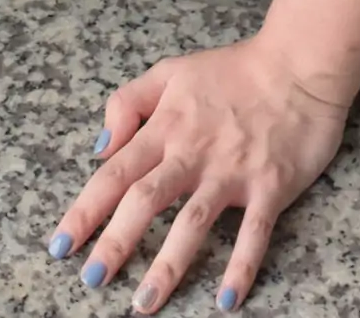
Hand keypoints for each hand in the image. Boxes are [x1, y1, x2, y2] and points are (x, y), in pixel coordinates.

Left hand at [45, 34, 352, 311]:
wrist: (298, 65)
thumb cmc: (233, 71)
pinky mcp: (270, 187)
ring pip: (192, 223)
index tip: (62, 244)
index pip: (115, 173)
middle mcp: (193, 154)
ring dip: (167, 265)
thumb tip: (100, 147)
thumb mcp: (170, 71)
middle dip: (115, 243)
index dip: (86, 209)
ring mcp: (232, 172)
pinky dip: (241, 266)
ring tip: (144, 302)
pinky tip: (227, 300)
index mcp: (166, 128)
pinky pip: (254, 233)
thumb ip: (129, 103)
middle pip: (145, 201)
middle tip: (92, 280)